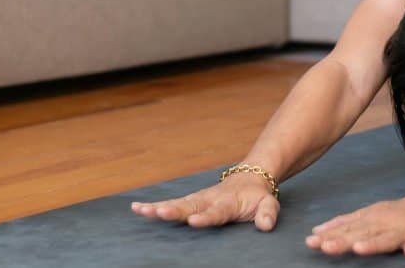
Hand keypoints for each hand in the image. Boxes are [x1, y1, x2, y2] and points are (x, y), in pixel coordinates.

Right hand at [129, 172, 279, 230]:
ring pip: (176, 204)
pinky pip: (171, 204)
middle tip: (158, 213)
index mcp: (227, 203)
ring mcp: (198, 200)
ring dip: (158, 208)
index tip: (194, 221)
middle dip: (174, 211)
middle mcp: (208, 200)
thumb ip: (267, 214)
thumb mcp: (269, 203)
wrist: (250, 177)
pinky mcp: (190, 201)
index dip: (205, 217)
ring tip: (140, 210)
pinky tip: (136, 208)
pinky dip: (154, 206)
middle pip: (189, 206)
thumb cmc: (258, 196)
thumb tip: (266, 225)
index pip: (215, 212)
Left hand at [305, 191, 404, 257]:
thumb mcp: (370, 216)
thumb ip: (346, 225)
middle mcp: (386, 223)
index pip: (347, 228)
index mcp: (371, 219)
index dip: (329, 236)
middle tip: (324, 247)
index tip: (310, 242)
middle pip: (362, 233)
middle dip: (343, 240)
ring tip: (359, 249)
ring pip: (389, 238)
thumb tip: (317, 232)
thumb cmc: (400, 214)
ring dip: (374, 243)